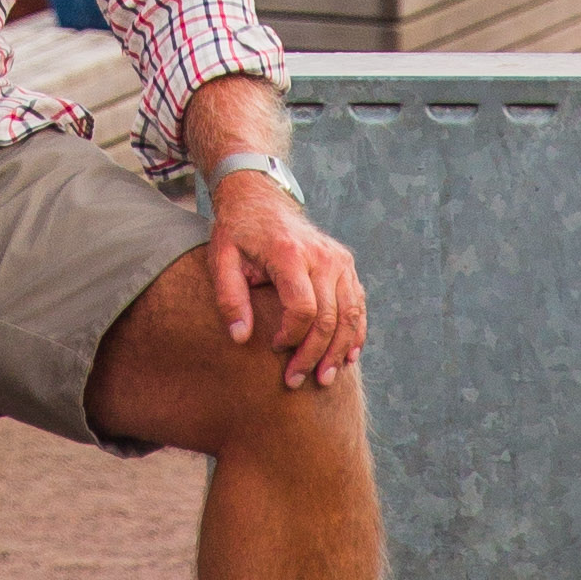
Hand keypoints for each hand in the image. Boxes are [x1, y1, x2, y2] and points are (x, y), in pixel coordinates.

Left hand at [203, 177, 364, 389]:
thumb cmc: (238, 232)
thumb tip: (240, 338)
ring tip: (325, 379)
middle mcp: (322, 256)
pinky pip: (358, 304)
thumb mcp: (222, 258)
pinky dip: (356, 333)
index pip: (303, 308)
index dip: (292, 337)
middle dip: (314, 355)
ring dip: (339, 351)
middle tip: (297, 381)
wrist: (260, 198)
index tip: (274, 349)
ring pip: (350, 315)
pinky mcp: (346, 264)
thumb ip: (229, 297)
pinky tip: (347, 357)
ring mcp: (339, 259)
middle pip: (329, 317)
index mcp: (289, 253)